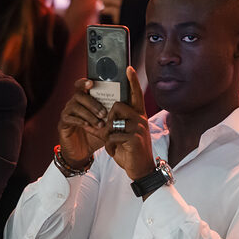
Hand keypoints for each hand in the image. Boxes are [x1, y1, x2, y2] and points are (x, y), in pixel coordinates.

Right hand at [56, 77, 111, 167]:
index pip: (81, 86)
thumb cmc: (96, 135)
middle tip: (104, 113)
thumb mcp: (107, 124)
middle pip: (79, 94)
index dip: (84, 82)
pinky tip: (88, 126)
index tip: (92, 83)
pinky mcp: (63, 123)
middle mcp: (74, 103)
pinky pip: (69, 117)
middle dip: (93, 103)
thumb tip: (128, 103)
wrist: (83, 153)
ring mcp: (67, 113)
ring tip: (100, 124)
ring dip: (89, 114)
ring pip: (74, 105)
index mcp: (84, 100)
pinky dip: (80, 120)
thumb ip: (114, 113)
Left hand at [105, 66, 155, 181]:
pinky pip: (112, 136)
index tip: (128, 68)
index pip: (135, 95)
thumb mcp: (122, 135)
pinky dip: (109, 146)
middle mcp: (140, 119)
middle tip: (108, 131)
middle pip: (117, 105)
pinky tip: (114, 151)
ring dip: (107, 134)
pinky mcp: (134, 138)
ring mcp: (138, 128)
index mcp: (138, 116)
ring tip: (112, 143)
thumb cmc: (130, 151)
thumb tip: (96, 119)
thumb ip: (113, 125)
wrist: (141, 170)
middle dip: (108, 118)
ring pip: (113, 121)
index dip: (132, 81)